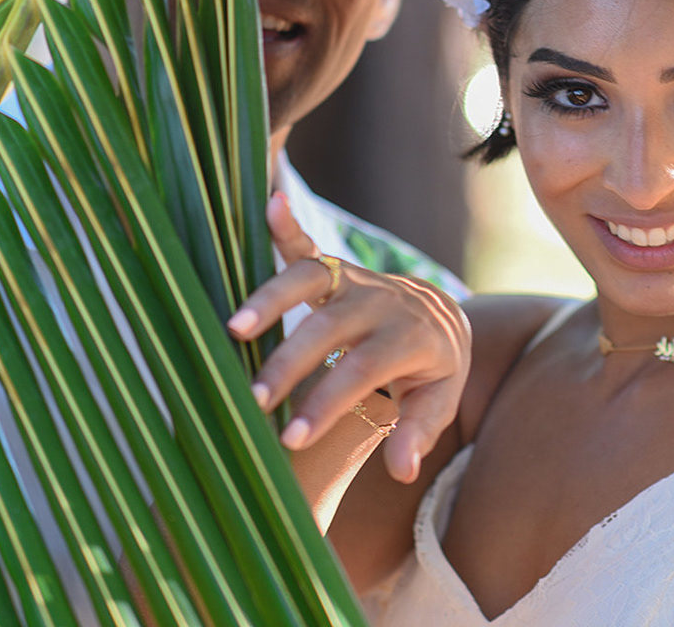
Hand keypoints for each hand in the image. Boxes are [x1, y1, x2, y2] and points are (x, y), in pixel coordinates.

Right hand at [226, 192, 470, 482]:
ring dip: (270, 301)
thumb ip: (418, 433)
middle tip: (254, 400)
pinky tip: (271, 204)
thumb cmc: (431, 371)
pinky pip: (307, 245)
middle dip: (290, 364)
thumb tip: (402, 469)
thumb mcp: (437, 403)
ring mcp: (356, 280)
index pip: (364, 371)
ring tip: (232, 329)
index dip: (328, 403)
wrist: (442, 316)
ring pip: (309, 282)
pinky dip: (288, 225)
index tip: (291, 438)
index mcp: (410, 339)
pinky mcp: (334, 267)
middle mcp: (381, 303)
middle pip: (329, 330)